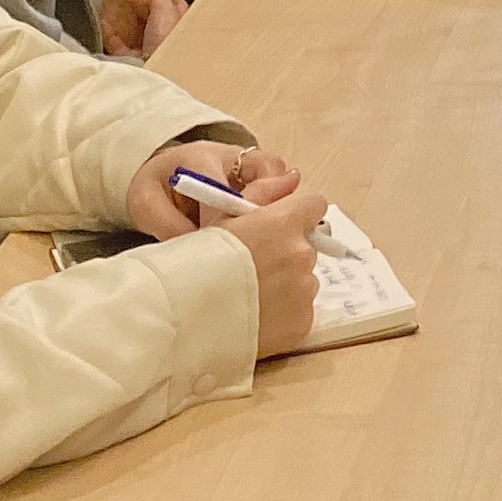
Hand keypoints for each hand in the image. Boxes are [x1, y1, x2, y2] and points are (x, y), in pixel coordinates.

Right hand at [125, 138, 327, 356]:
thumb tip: (292, 178)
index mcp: (284, 223)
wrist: (187, 316)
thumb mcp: (223, 219)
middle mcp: (302, 253)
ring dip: (287, 285)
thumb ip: (260, 194)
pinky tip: (257, 318)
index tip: (283, 226)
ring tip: (252, 297)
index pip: (314, 205)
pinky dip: (285, 315)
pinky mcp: (303, 322)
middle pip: (306, 247)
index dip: (299, 214)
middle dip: (287, 253)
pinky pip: (300, 312)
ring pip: (304, 281)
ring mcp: (305, 290)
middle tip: (256, 268)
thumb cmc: (199, 262)